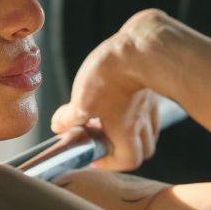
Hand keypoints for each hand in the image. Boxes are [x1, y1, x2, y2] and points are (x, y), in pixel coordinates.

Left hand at [49, 9, 168, 171]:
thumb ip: (68, 119)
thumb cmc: (112, 75)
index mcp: (126, 131)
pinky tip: (120, 100)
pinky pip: (149, 109)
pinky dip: (137, 113)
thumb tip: (59, 126)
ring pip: (148, 129)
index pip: (128, 161)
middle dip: (123, 149)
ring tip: (109, 119)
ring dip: (131, 131)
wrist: (140, 46)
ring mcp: (149, 105)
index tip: (94, 155)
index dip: (110, 163)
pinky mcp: (151, 87)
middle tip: (103, 137)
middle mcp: (142, 122)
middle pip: (144, 149)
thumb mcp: (81, 101)